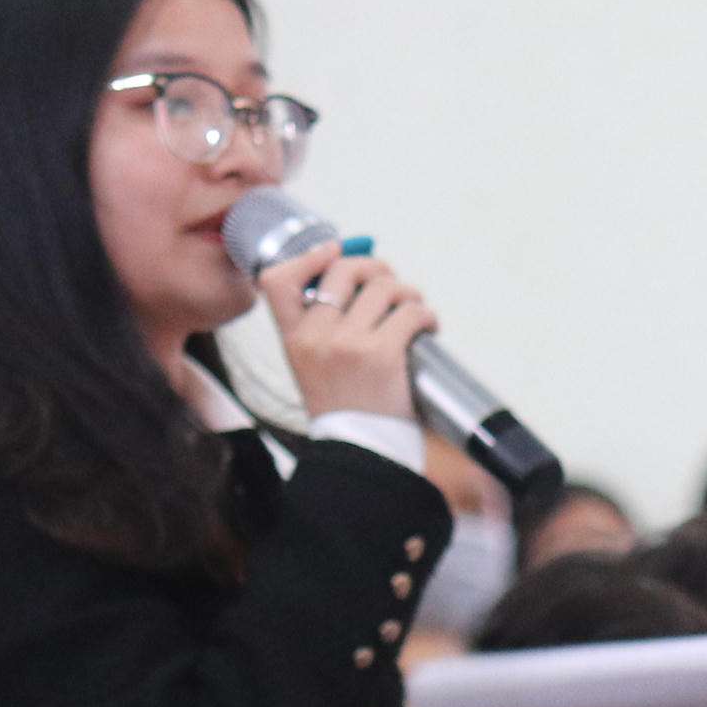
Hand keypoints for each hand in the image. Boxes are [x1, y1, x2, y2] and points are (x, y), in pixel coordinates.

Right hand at [265, 241, 433, 423]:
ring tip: (414, 311)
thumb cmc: (342, 410)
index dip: (308, 256)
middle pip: (344, 270)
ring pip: (385, 287)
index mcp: (294, 337)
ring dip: (408, 294)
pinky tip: (428, 328)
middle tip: (391, 285)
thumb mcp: (310, 366)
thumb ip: (320, 328)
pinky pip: (412, 313)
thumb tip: (357, 284)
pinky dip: (426, 316)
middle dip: (376, 269)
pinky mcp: (382, 354)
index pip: (278, 279)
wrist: (356, 452)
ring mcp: (349, 342)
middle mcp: (317, 335)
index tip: (334, 253)